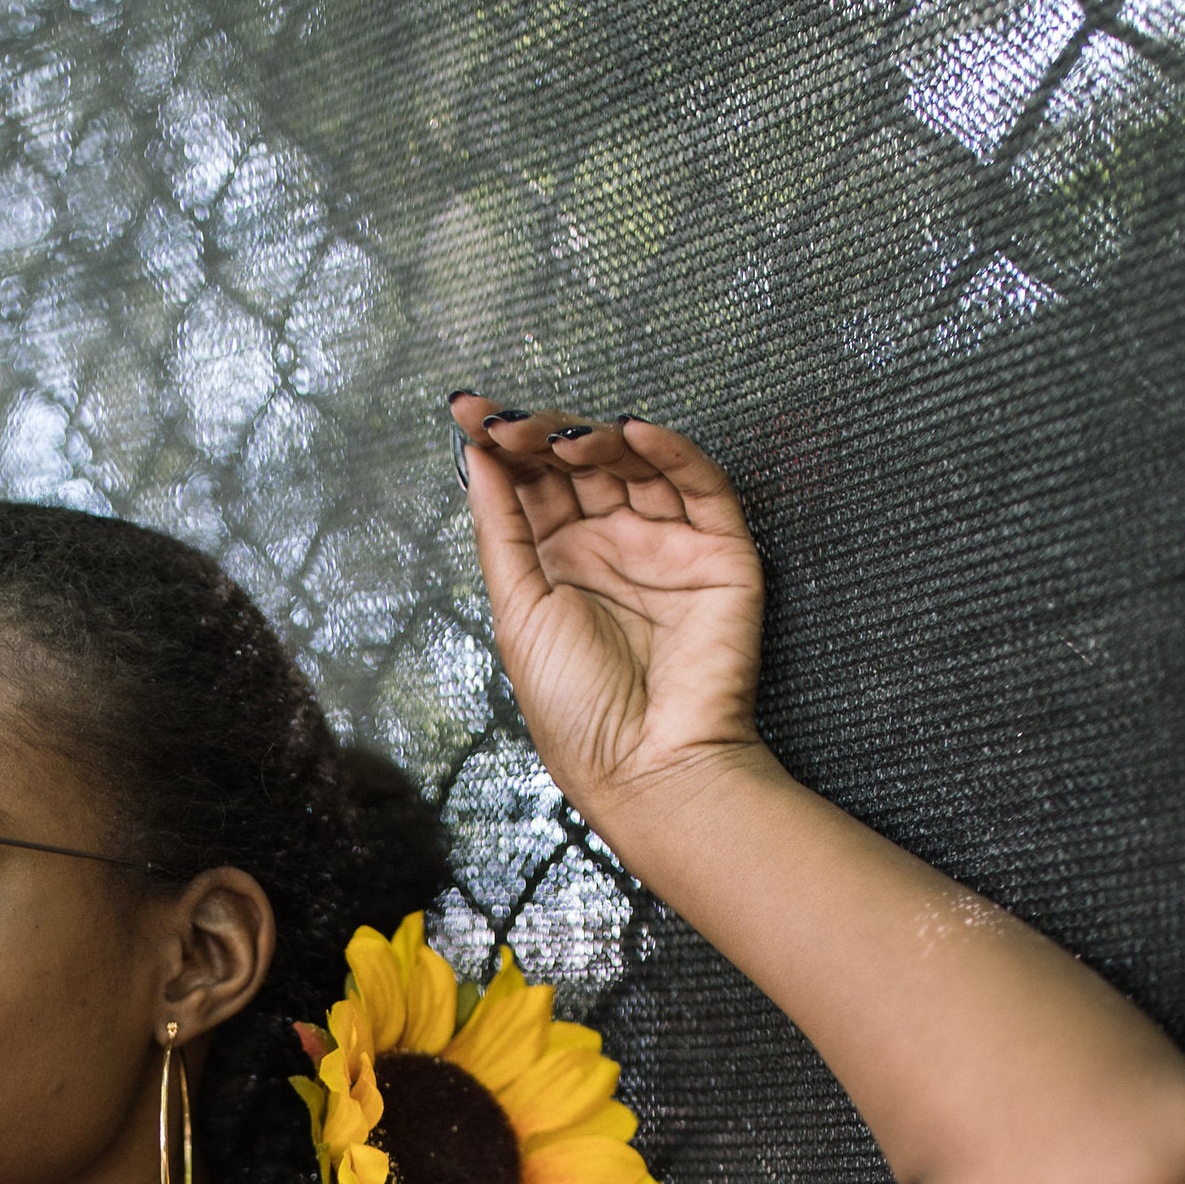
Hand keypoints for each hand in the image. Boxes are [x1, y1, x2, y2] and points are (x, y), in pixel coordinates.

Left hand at [450, 397, 768, 845]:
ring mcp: (664, 544)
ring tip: (561, 439)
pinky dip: (669, 452)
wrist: (646, 769)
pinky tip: (631, 434)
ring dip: (594, 438)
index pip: (531, 483)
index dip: (501, 444)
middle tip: (505, 424)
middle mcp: (610, 547)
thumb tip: (475, 459)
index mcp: (558, 564)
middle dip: (539, 435)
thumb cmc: (578, 713)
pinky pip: (699, 484)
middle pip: (578, 463)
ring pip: (633, 463)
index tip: (466, 414)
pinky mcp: (718, 551)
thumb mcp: (518, 615)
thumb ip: (502, 532)